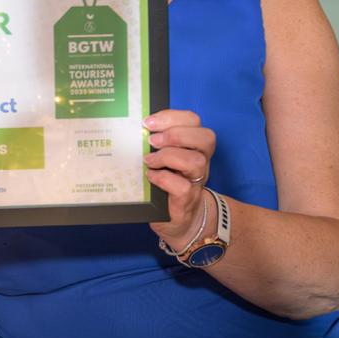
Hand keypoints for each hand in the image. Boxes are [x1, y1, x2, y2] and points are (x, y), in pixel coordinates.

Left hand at [144, 110, 216, 252]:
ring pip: (196, 161)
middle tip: (151, 140)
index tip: (147, 122)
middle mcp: (200, 161)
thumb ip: (156, 143)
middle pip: (205, 138)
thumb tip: (132, 127)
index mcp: (193, 146)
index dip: (172, 117)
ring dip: (168, 157)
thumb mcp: (162, 159)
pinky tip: (150, 177)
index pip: (193, 121)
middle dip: (175, 134)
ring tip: (149, 160)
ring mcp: (196, 181)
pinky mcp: (187, 200)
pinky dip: (164, 179)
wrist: (177, 220)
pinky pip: (182, 186)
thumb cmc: (166, 184)